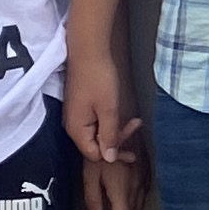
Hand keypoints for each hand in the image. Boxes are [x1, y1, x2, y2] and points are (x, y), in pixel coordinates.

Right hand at [64, 46, 143, 187]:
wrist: (88, 51)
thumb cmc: (99, 78)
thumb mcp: (108, 109)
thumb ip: (109, 135)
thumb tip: (109, 159)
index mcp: (77, 129)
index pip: (94, 155)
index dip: (113, 154)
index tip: (131, 150)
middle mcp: (72, 126)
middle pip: (95, 145)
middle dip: (117, 141)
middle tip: (136, 129)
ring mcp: (75, 116)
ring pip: (97, 133)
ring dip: (116, 130)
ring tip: (134, 122)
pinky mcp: (80, 107)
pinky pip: (95, 122)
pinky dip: (109, 121)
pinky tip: (121, 115)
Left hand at [78, 145, 145, 209]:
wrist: (118, 122)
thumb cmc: (101, 146)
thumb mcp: (90, 173)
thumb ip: (93, 197)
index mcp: (122, 190)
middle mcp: (136, 187)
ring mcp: (143, 178)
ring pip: (138, 206)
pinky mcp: (145, 170)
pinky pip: (142, 194)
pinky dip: (134, 206)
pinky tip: (127, 205)